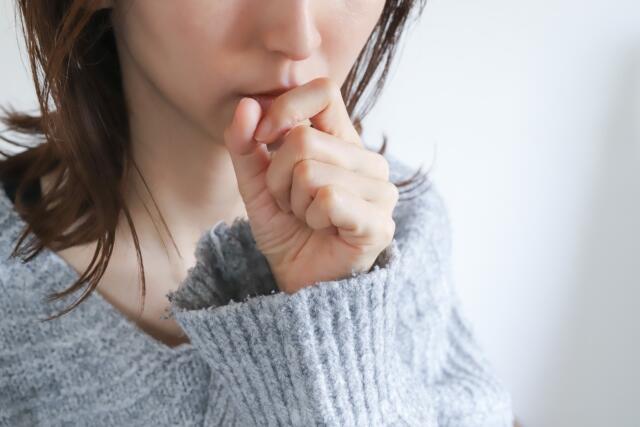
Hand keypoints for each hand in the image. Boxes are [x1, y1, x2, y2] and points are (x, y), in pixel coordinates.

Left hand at [223, 77, 398, 293]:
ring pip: (310, 171)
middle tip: (289, 202)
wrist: (301, 282)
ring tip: (305, 216)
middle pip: (303, 140)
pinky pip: (329, 198)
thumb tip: (246, 104)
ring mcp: (380, 191)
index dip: (285, 109)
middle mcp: (368, 160)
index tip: (262, 138)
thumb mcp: (256, 183)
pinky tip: (322, 229)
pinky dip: (311, 217)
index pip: (323, 91)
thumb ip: (246, 144)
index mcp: (343, 140)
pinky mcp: (380, 222)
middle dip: (277, 177)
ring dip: (293, 201)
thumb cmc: (287, 229)